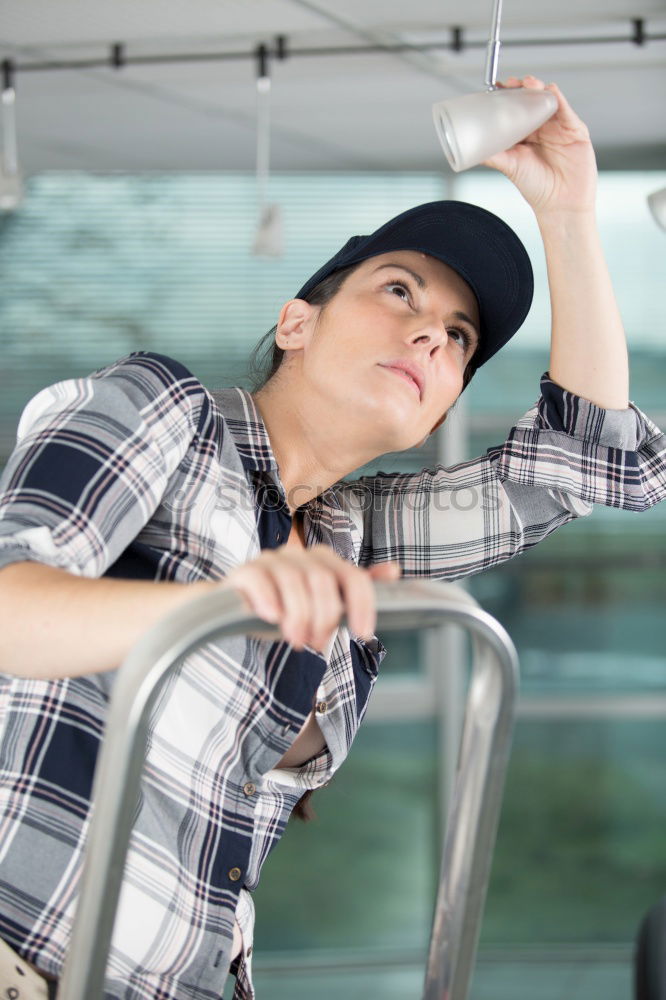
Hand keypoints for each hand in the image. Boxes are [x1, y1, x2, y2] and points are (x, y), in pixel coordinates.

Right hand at [220, 545, 400, 652]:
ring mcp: (270, 560)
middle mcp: (299, 555)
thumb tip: (394, 570)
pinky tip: (273, 618)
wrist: (241, 609)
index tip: (364, 634)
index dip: (362, 605)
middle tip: (318, 642)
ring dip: (299, 616)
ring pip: (294, 581)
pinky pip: (259, 579)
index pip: (353, 576)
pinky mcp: (245, 571)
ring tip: (297, 641)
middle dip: (325, 616)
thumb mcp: (325, 604)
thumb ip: (355, 589)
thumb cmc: (289, 607)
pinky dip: (269, 599)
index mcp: (324, 561)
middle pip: (323, 580)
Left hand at [482, 76, 596, 216]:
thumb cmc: (537, 188)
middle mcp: (542, 129)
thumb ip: (493, 155)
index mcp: (525, 136)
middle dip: (521, 89)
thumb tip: (469, 149)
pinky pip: (566, 110)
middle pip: (531, 101)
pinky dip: (558, 98)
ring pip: (548, 101)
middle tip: (510, 83)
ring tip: (528, 83)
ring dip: (538, 89)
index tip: (494, 90)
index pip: (514, 111)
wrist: (561, 205)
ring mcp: (559, 128)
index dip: (505, 99)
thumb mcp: (510, 167)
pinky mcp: (575, 130)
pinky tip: (549, 91)